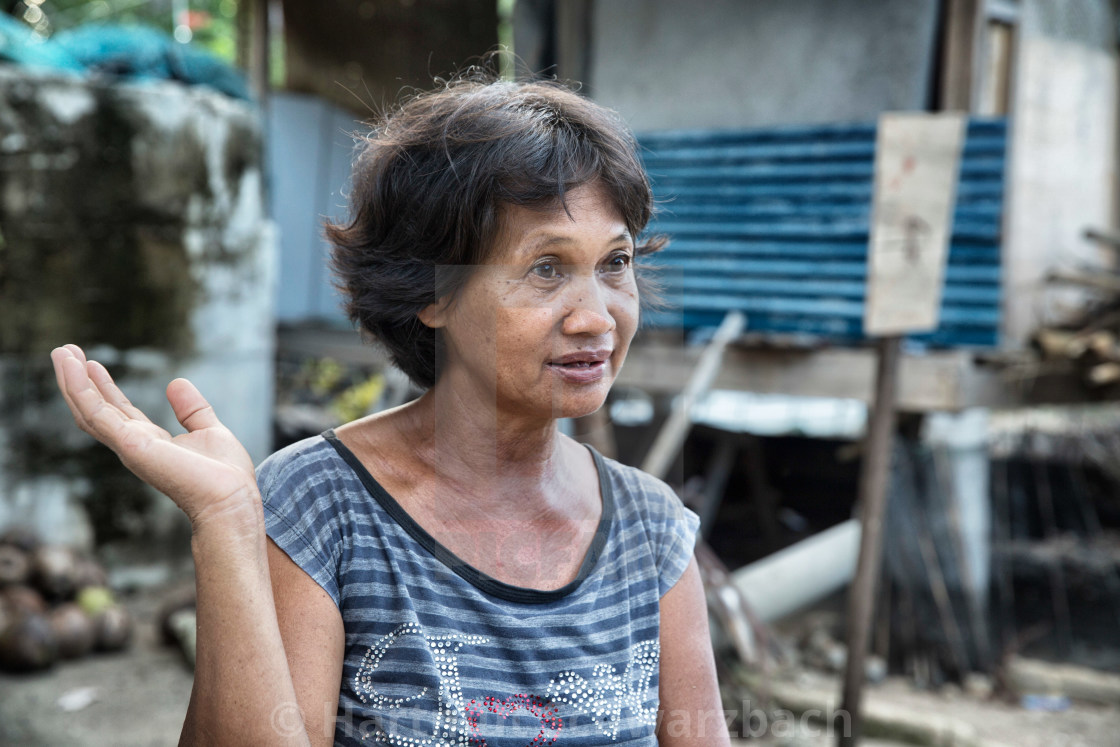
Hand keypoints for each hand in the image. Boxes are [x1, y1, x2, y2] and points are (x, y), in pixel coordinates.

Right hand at [51, 344, 259, 531]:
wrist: (230, 498)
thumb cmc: (225, 475)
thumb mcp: (209, 430)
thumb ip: (192, 409)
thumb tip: (176, 382)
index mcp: (150, 441)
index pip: (118, 410)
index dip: (103, 387)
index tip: (90, 363)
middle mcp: (133, 444)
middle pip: (96, 408)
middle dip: (79, 381)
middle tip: (64, 352)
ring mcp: (128, 445)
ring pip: (88, 409)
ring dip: (72, 381)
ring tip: (60, 352)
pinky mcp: (129, 444)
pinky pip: (97, 413)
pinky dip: (81, 389)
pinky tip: (72, 367)